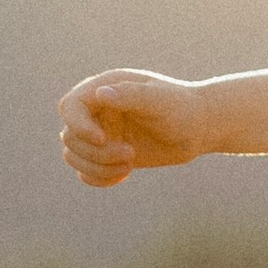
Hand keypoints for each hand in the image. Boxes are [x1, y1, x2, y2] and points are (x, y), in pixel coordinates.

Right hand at [58, 68, 209, 186]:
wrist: (197, 128)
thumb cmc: (181, 108)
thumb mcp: (159, 100)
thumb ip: (131, 95)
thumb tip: (101, 93)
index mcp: (104, 89)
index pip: (69, 107)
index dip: (78, 125)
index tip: (103, 139)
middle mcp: (96, 111)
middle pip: (70, 137)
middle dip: (96, 152)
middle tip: (131, 154)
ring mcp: (100, 133)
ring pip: (73, 156)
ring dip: (97, 167)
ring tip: (129, 164)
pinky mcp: (106, 154)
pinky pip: (85, 171)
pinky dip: (98, 178)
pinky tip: (124, 175)